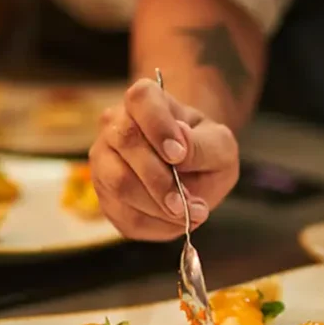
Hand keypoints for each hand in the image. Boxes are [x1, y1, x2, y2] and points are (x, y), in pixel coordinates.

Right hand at [89, 79, 239, 240]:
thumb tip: (180, 143)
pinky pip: (123, 214)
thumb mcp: (219, 146)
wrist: (193, 172)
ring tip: (190, 214)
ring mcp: (104, 161)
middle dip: (160, 181)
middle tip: (190, 205)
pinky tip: (175, 222)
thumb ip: (202, 146)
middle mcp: (115, 126)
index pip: (141, 99)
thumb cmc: (204, 150)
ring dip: (158, 208)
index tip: (178, 155)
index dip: (157, 126)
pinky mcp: (105, 196)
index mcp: (146, 102)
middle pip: (125, 144)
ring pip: (118, 184)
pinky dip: (155, 225)